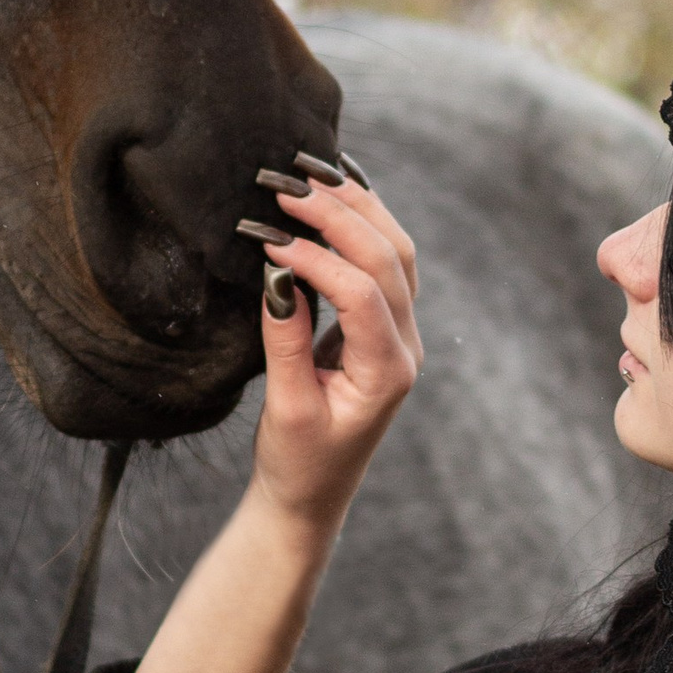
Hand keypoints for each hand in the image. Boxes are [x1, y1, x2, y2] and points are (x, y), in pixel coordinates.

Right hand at [249, 179, 422, 534]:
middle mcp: (405, 347)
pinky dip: (362, 222)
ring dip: (357, 208)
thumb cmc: (297, 463)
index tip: (267, 238)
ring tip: (310, 175)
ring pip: (396, 252)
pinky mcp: (383, 327)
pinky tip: (334, 193)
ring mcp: (401, 334)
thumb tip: (277, 275)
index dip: (316, 259)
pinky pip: (385, 262)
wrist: (310, 496)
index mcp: (387, 372)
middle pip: (389, 259)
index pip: (360, 294)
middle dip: (341, 215)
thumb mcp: (287, 410)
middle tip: (287, 186)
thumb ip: (286, 342)